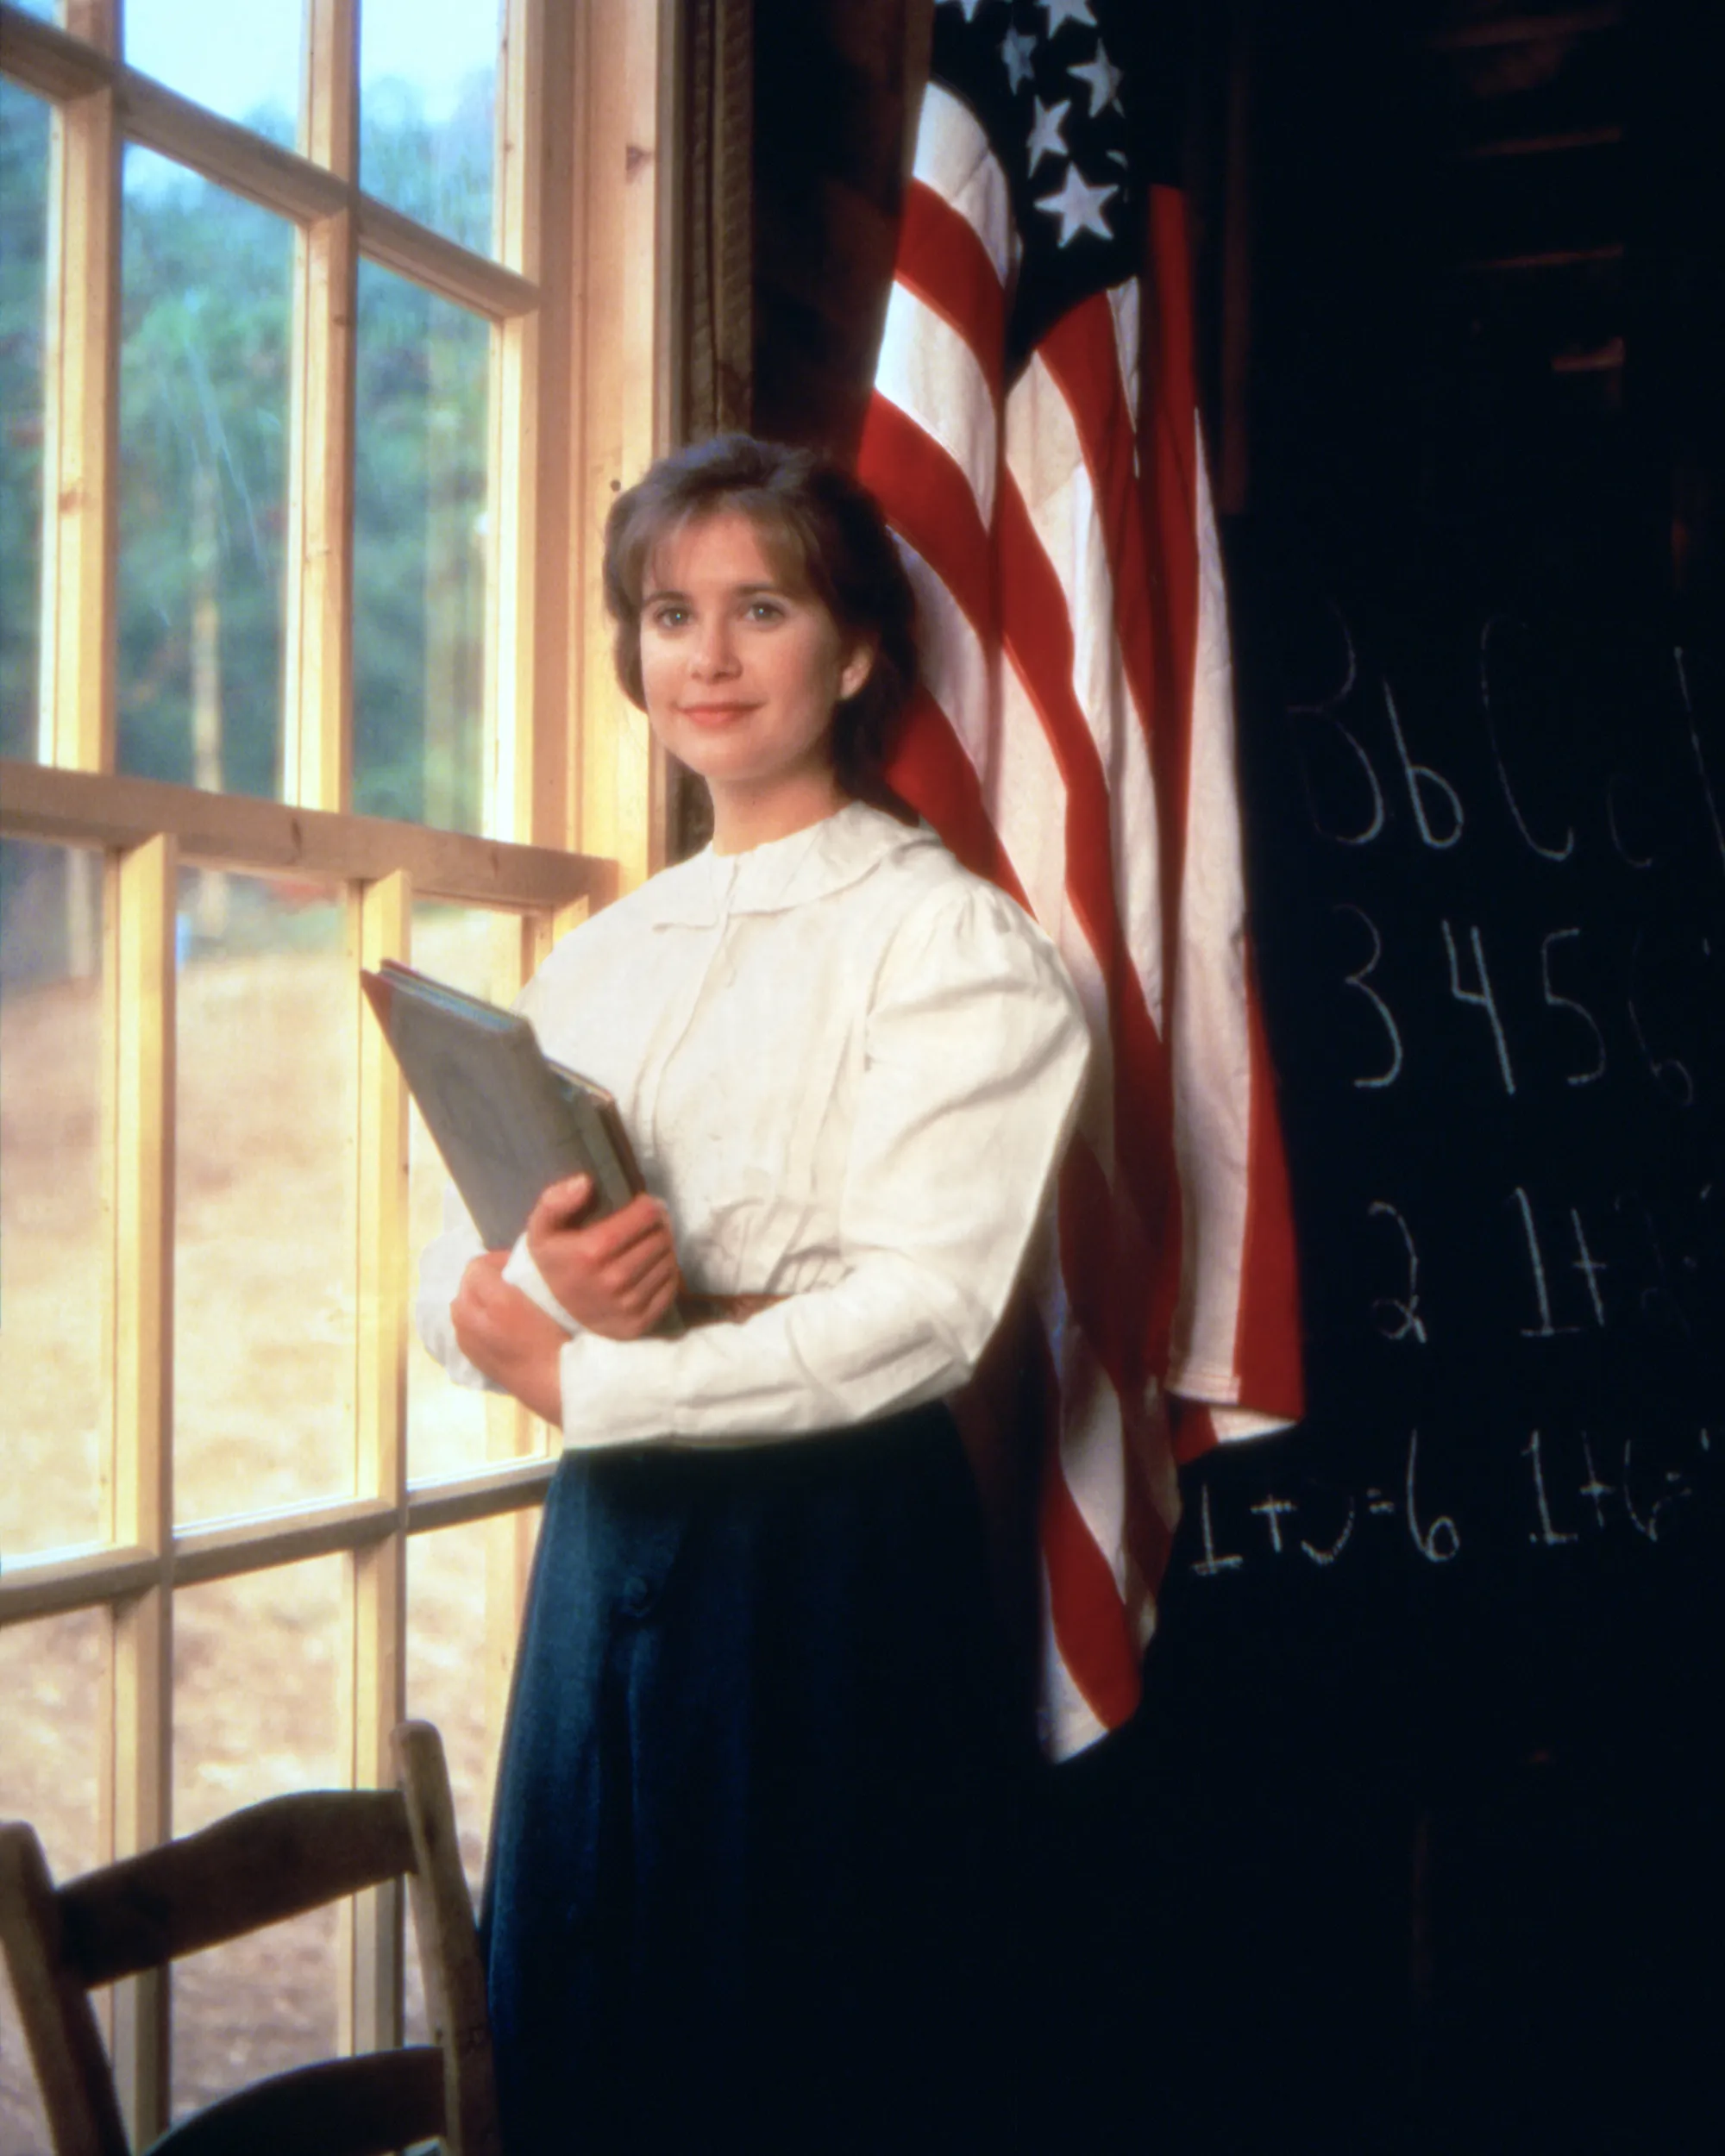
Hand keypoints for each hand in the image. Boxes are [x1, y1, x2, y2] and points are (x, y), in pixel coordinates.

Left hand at [450, 1251, 565, 1423]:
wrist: (556, 1385)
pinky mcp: (469, 1356)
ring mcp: (466, 1340)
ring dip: (477, 1299)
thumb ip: (526, 1274)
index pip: (477, 1265)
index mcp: (495, 1301)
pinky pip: (463, 1326)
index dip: (497, 1260)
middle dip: (484, 1279)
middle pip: (465, 1284)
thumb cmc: (562, 1338)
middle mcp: (472, 1319)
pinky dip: (474, 1320)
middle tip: (512, 1283)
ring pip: (461, 1305)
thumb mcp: (551, 1295)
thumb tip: (514, 1264)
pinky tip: (497, 1326)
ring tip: (504, 1304)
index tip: (517, 1265)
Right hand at [526, 1174, 682, 1340]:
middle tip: (650, 1225)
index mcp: (591, 1251)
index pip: (646, 1216)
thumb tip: (585, 1182)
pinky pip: (670, 1288)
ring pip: (668, 1262)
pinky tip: (651, 1267)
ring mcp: (627, 1305)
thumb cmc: (553, 1262)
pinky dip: (666, 1274)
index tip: (644, 1206)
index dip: (650, 1206)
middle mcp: (613, 1280)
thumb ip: (555, 1201)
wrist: (548, 1314)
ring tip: (650, 1245)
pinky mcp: (639, 1323)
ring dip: (664, 1249)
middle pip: (660, 1238)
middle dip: (659, 1226)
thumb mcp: (541, 1228)